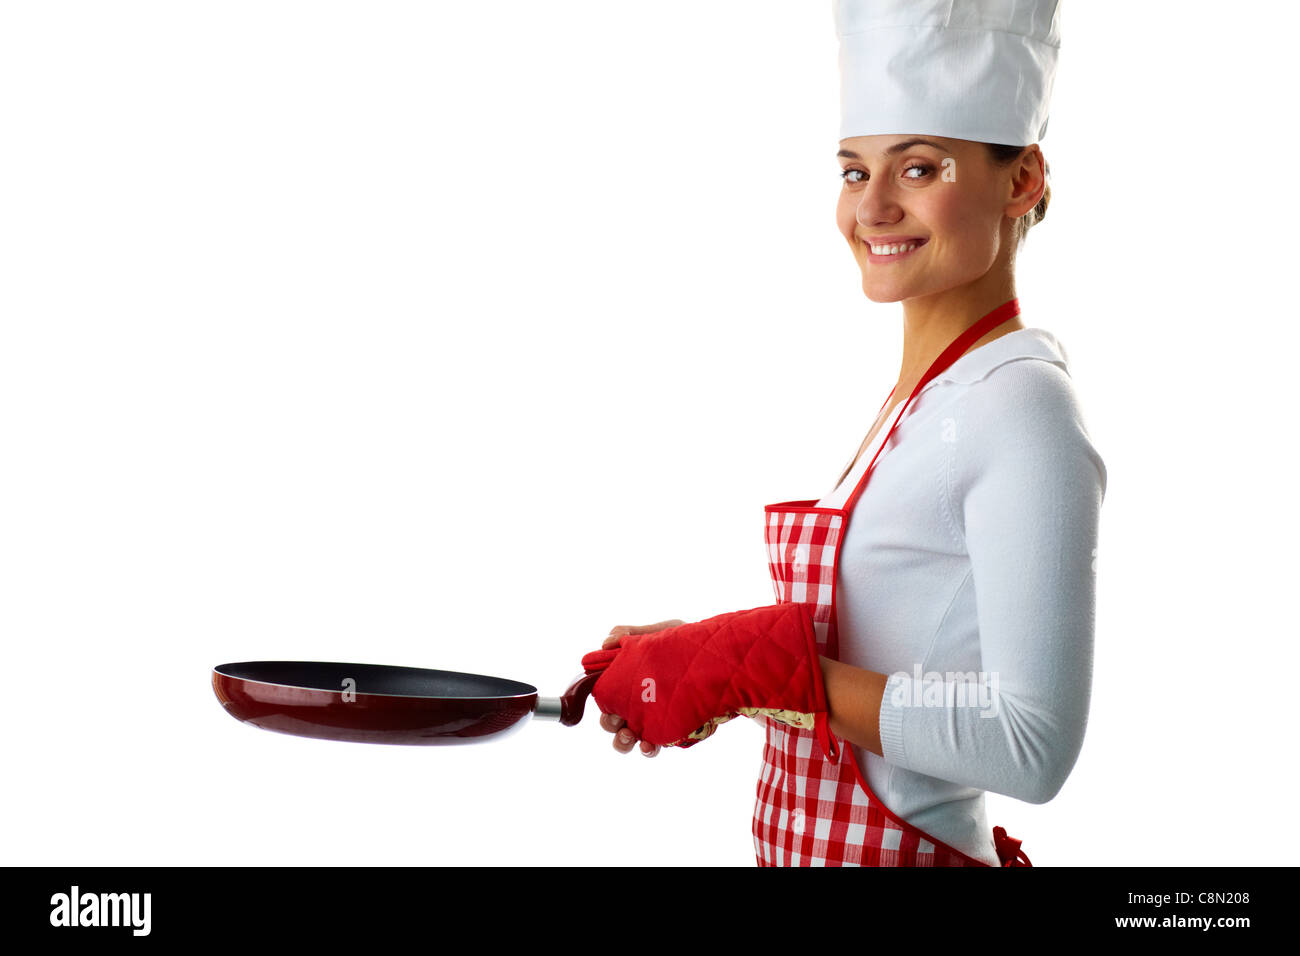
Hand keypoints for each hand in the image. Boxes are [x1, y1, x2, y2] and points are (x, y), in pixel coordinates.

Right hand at [598, 619, 684, 756]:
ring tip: (629, 736)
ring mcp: (652, 718)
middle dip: (609, 723)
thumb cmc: (683, 642)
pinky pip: (652, 746)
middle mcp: (637, 703)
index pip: (606, 696)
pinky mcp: (669, 730)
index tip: (606, 702)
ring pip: (626, 738)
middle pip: (611, 721)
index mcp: (628, 682)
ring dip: (621, 741)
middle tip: (617, 719)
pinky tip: (648, 745)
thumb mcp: (657, 633)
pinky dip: (646, 749)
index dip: (601, 702)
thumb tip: (606, 642)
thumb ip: (631, 633)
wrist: (715, 656)